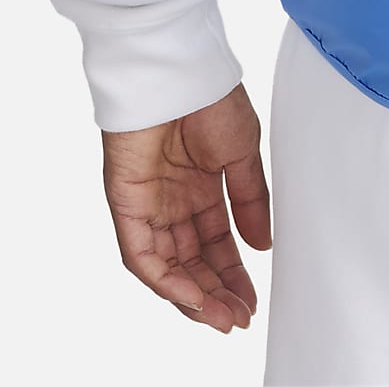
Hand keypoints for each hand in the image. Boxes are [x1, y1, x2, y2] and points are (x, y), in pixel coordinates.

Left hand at [101, 84, 271, 332]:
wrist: (178, 70)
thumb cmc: (210, 97)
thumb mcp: (243, 153)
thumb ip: (249, 200)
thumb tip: (262, 244)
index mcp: (201, 186)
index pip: (215, 242)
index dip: (232, 273)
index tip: (252, 299)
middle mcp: (173, 201)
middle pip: (191, 261)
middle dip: (215, 293)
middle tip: (239, 318)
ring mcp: (148, 204)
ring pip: (166, 266)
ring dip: (192, 295)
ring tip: (220, 317)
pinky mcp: (127, 205)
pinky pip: (141, 255)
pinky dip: (165, 280)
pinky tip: (191, 296)